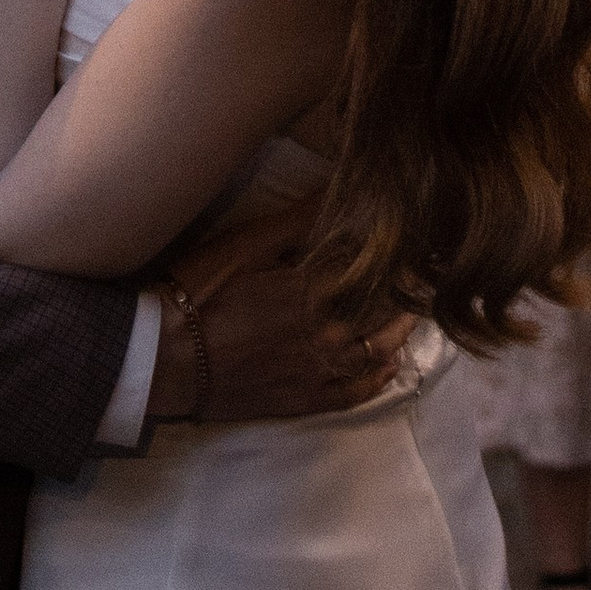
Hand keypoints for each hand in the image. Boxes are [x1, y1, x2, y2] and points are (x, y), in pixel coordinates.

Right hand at [150, 201, 408, 425]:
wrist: (162, 357)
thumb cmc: (199, 292)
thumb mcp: (244, 244)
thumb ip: (296, 222)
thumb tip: (338, 189)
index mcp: (311, 287)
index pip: (370, 267)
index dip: (399, 254)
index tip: (421, 240)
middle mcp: (325, 331)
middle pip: (380, 309)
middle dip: (406, 290)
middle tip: (428, 274)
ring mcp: (316, 369)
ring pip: (375, 351)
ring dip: (398, 331)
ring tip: (413, 312)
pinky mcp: (301, 399)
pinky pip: (352, 394)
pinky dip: (376, 379)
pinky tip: (389, 366)